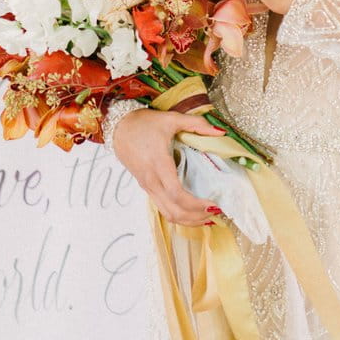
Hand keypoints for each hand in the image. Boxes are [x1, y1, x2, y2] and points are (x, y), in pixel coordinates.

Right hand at [113, 108, 227, 225]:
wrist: (119, 127)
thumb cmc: (144, 124)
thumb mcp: (172, 119)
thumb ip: (197, 124)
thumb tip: (220, 131)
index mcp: (159, 164)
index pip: (177, 194)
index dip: (196, 205)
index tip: (214, 205)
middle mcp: (152, 180)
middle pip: (174, 211)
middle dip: (197, 217)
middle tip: (217, 213)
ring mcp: (148, 187)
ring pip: (168, 214)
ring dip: (188, 220)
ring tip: (207, 217)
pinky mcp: (146, 188)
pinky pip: (162, 208)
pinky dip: (179, 214)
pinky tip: (191, 212)